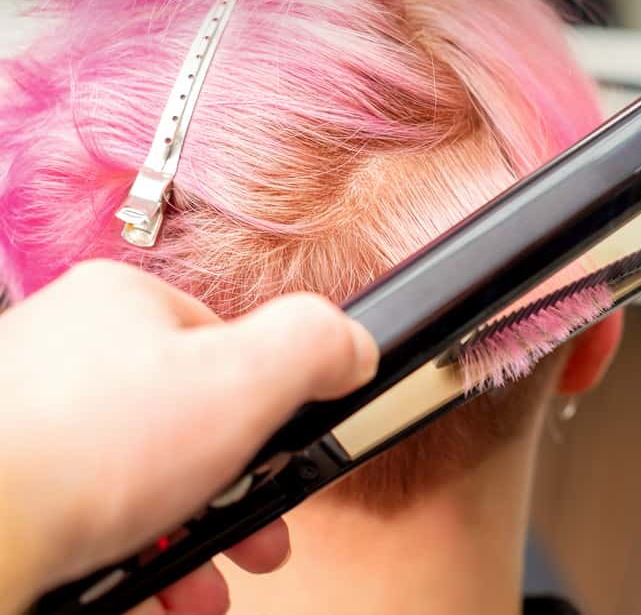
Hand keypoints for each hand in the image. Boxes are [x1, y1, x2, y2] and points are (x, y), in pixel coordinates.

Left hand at [0, 260, 377, 614]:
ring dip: (187, 539)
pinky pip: (88, 513)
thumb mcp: (242, 381)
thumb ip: (313, 347)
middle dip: (233, 495)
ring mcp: (33, 419)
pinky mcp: (13, 481)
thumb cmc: (87, 451)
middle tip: (256, 540)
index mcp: (125, 308)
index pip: (226, 350)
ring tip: (204, 586)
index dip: (268, 417)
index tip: (284, 471)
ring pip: (137, 479)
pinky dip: (127, 556)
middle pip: (185, 424)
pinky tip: (150, 590)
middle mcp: (72, 353)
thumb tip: (353, 345)